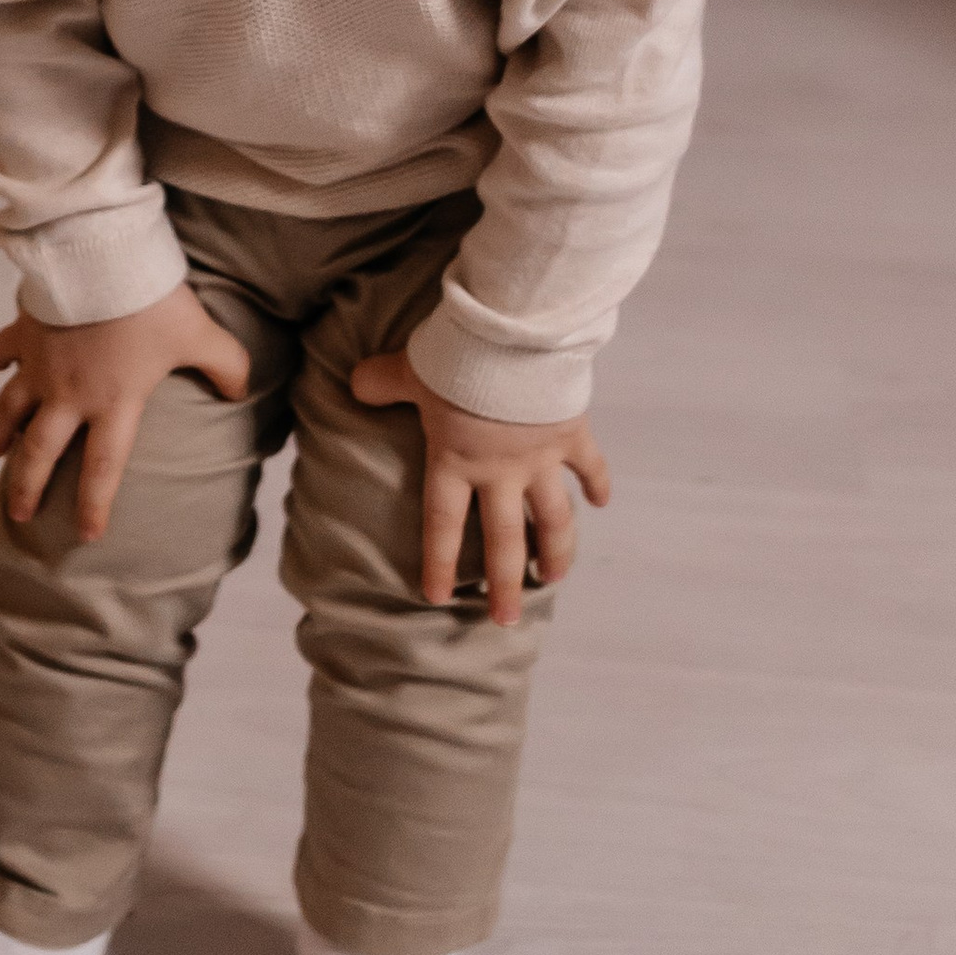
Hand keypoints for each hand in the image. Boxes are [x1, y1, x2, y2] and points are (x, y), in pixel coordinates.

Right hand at [0, 285, 250, 542]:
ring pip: (9, 410)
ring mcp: (39, 364)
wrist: (99, 254)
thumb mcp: (200, 334)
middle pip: (40, 453)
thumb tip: (241, 392)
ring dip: (0, 433)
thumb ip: (226, 366)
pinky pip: (2, 351)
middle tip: (20, 512)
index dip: (95, 505)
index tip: (87, 535)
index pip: (104, 467)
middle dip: (27, 487)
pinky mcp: (24, 331)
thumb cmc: (150, 299)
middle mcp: (68, 394)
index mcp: (113, 402)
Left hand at [348, 344, 610, 625]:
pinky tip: (601, 503)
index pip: (442, 523)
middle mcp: (500, 472)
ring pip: (553, 519)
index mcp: (455, 461)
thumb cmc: (458, 356)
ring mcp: (541, 458)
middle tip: (505, 619)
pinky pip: (590, 466)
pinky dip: (598, 484)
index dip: (438, 562)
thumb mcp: (409, 370)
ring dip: (556, 551)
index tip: (435, 597)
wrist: (514, 335)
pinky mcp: (571, 434)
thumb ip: (381, 382)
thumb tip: (354, 382)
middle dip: (504, 584)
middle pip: (504, 541)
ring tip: (553, 578)